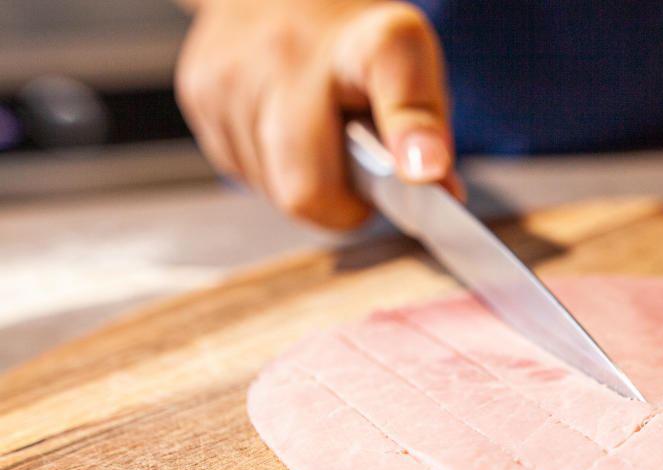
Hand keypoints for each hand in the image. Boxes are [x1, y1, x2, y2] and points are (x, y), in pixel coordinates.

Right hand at [175, 0, 460, 228]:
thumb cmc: (349, 41)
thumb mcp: (407, 65)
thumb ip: (427, 128)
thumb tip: (437, 190)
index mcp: (369, 42)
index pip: (397, 89)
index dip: (409, 137)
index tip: (425, 171)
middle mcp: (290, 52)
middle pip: (305, 188)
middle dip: (338, 206)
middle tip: (357, 178)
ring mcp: (233, 73)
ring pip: (271, 191)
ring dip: (302, 184)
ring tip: (315, 135)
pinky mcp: (197, 90)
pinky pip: (241, 172)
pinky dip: (269, 168)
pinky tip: (282, 129)